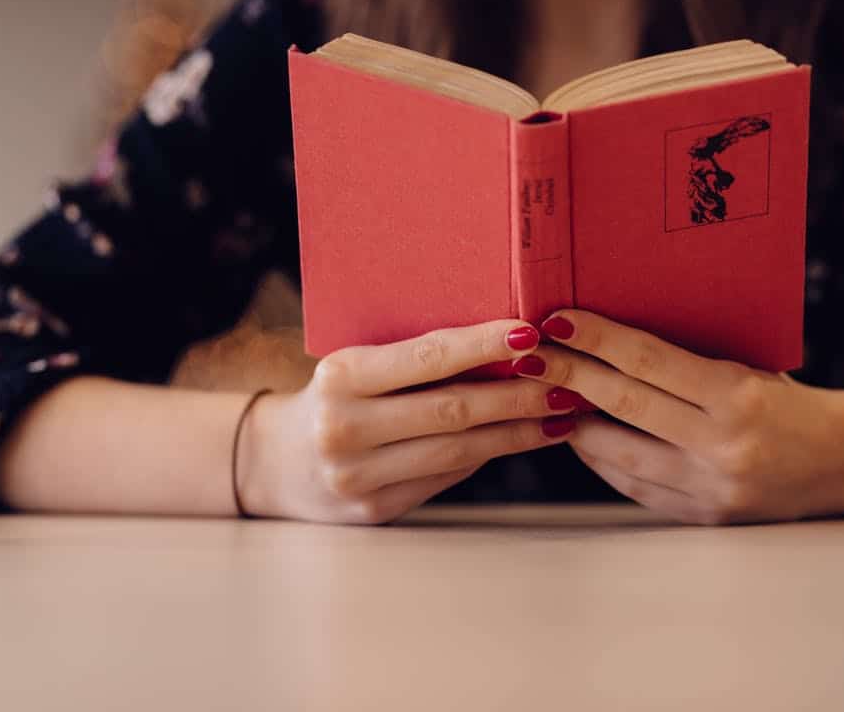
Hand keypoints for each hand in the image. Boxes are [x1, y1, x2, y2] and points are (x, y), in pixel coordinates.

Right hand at [237, 319, 585, 524]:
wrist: (275, 462)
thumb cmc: (335, 397)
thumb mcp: (357, 366)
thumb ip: (415, 360)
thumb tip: (507, 344)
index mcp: (340, 377)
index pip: (426, 357)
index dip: (483, 345)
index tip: (531, 332)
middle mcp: (345, 428)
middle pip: (452, 410)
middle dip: (518, 395)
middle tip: (567, 381)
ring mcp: (358, 477)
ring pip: (458, 451)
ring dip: (518, 432)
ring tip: (561, 413)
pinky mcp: (376, 510)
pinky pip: (446, 477)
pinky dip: (490, 455)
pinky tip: (524, 439)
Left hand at [514, 310, 843, 524]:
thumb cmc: (794, 402)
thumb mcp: (753, 367)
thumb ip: (691, 361)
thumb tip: (615, 337)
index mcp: (739, 396)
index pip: (649, 361)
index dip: (597, 339)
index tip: (558, 320)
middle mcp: (722, 445)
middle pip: (624, 405)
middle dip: (569, 375)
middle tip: (530, 354)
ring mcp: (710, 488)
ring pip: (619, 454)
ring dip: (574, 422)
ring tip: (544, 394)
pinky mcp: (703, 516)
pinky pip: (635, 486)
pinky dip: (603, 460)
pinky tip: (581, 436)